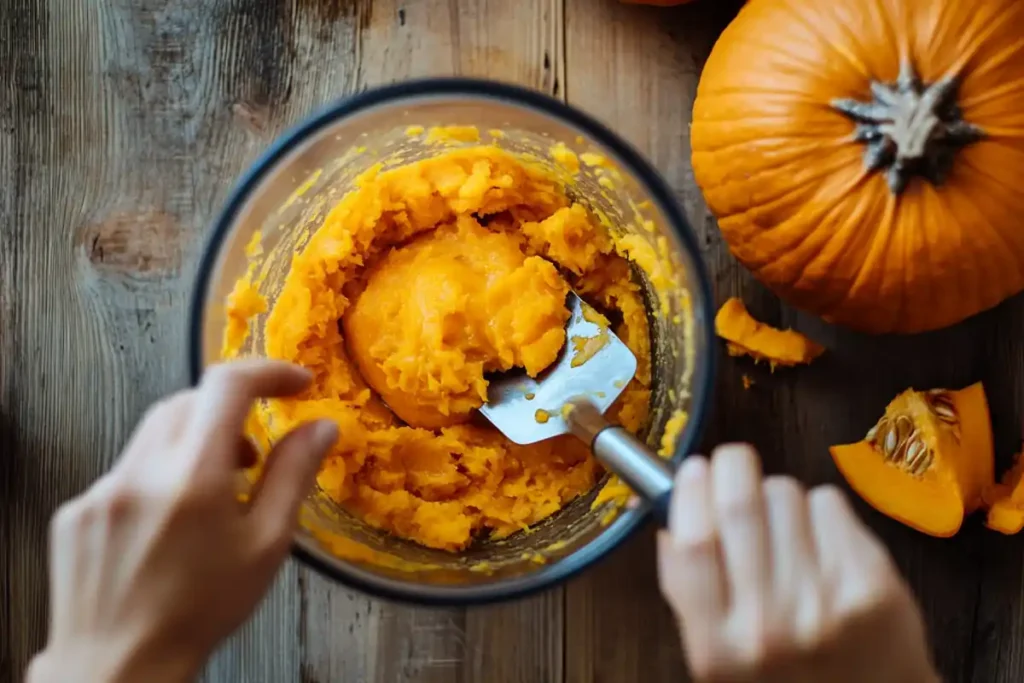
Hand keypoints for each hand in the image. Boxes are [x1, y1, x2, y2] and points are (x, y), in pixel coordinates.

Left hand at [27, 360, 336, 682]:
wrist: (117, 666)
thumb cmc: (200, 611)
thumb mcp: (266, 546)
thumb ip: (293, 476)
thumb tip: (320, 427)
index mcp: (194, 477)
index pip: (227, 385)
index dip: (267, 371)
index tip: (294, 382)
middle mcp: (141, 471)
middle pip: (189, 401)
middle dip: (228, 412)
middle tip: (254, 454)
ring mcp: (101, 488)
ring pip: (154, 433)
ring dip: (191, 443)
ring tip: (214, 493)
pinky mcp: (76, 509)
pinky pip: (124, 469)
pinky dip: (155, 476)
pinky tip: (167, 525)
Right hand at [658, 444, 938, 682]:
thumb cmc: (787, 676)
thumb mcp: (717, 655)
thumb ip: (688, 592)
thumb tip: (671, 512)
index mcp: (718, 648)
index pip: (693, 545)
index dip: (689, 494)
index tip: (692, 470)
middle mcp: (769, 626)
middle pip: (739, 507)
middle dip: (732, 466)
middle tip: (732, 462)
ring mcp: (824, 604)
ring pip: (786, 494)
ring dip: (777, 492)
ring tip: (783, 521)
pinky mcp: (871, 584)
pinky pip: (830, 503)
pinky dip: (818, 506)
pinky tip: (820, 537)